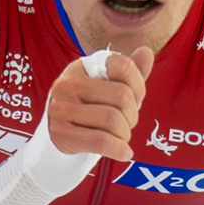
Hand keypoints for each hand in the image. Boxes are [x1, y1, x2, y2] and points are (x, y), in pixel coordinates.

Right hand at [45, 46, 153, 161]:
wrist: (56, 140)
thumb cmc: (87, 110)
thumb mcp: (107, 88)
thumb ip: (129, 72)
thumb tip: (146, 51)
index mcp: (81, 67)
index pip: (123, 66)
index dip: (139, 86)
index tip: (136, 100)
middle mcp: (67, 84)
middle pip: (122, 96)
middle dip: (133, 115)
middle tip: (127, 123)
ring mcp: (61, 109)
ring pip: (113, 120)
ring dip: (125, 134)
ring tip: (120, 137)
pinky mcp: (61, 134)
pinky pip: (102, 141)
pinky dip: (119, 149)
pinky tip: (123, 153)